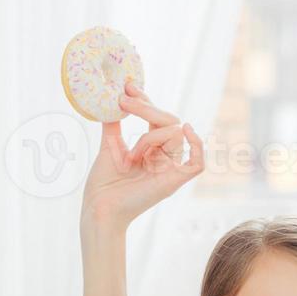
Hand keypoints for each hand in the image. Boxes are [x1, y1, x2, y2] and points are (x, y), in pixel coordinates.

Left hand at [80, 80, 203, 229]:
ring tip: (131, 154)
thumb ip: (114, 124)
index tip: (128, 87)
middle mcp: (164, 158)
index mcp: (151, 149)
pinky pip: (197, 163)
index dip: (145, 101)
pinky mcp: (173, 182)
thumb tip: (110, 100)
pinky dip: (197, 145)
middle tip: (123, 101)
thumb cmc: (103, 184)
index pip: (157, 118)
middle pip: (169, 120)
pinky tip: (186, 130)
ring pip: (174, 133)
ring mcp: (170, 169)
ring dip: (150, 136)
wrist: (99, 208)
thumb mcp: (109, 146)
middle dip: (146, 108)